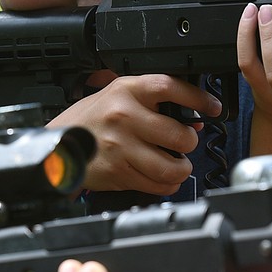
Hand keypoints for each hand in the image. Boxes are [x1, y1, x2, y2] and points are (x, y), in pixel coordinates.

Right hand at [48, 75, 221, 194]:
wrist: (58, 141)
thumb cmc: (92, 118)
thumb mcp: (119, 96)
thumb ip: (153, 103)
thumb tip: (195, 119)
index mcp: (127, 90)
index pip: (171, 87)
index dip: (198, 98)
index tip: (213, 107)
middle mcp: (124, 116)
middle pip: (179, 135)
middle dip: (189, 143)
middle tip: (184, 143)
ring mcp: (121, 146)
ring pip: (171, 166)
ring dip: (182, 169)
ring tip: (178, 164)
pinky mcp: (118, 171)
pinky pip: (157, 184)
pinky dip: (167, 184)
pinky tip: (163, 176)